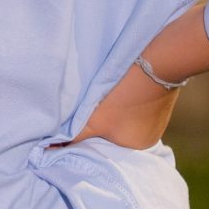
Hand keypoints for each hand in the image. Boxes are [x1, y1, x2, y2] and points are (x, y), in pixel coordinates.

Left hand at [63, 1, 208, 149]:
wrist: (160, 58)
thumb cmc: (124, 93)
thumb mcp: (93, 119)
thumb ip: (72, 137)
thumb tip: (48, 150)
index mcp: (136, 150)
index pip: (104, 151)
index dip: (88, 141)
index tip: (73, 132)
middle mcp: (149, 140)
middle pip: (113, 137)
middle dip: (98, 128)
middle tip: (82, 114)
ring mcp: (156, 120)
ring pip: (123, 122)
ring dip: (110, 114)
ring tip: (99, 100)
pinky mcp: (159, 101)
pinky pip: (134, 109)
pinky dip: (123, 104)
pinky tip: (116, 92)